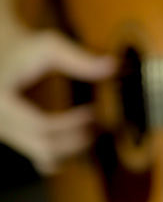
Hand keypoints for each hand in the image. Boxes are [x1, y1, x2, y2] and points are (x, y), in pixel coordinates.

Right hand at [0, 23, 113, 173]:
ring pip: (43, 154)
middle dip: (76, 139)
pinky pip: (40, 155)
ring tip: (91, 127)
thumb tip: (112, 66)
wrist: (3, 51)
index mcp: (2, 102)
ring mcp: (6, 132)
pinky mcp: (14, 136)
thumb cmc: (26, 47)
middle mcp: (0, 122)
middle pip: (44, 147)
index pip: (42, 126)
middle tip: (97, 125)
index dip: (72, 123)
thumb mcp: (50, 46)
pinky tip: (77, 136)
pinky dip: (62, 151)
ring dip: (72, 146)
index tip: (93, 113)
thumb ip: (79, 59)